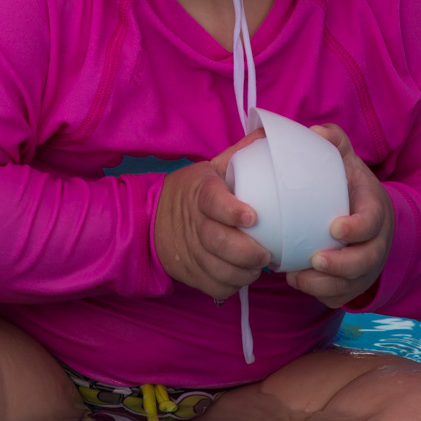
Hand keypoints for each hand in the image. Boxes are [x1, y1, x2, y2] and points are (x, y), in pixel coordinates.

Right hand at [154, 139, 270, 301]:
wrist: (151, 218)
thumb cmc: (194, 191)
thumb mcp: (212, 169)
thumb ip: (241, 154)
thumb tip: (269, 134)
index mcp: (200, 193)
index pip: (213, 201)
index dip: (232, 210)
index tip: (253, 216)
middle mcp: (194, 223)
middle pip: (218, 242)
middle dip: (247, 252)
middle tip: (267, 252)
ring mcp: (190, 250)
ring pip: (220, 270)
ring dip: (244, 272)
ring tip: (259, 264)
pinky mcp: (190, 272)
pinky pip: (215, 287)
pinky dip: (233, 285)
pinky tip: (243, 274)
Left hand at [286, 125, 393, 308]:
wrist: (365, 218)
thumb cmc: (348, 188)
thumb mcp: (346, 162)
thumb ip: (334, 142)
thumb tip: (315, 132)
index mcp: (375, 211)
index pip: (373, 222)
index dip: (357, 228)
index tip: (334, 228)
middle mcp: (376, 242)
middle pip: (367, 261)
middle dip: (342, 265)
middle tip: (314, 260)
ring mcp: (367, 267)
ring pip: (352, 285)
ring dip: (324, 284)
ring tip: (295, 276)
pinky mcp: (354, 284)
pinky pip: (340, 297)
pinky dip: (321, 294)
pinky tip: (299, 282)